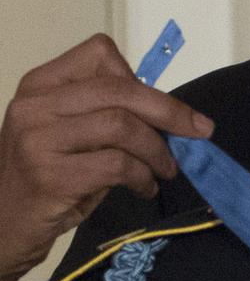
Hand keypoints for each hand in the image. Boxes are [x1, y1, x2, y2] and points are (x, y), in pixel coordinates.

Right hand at [0, 34, 213, 280]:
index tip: (163, 107)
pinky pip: (117, 165)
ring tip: (165, 168)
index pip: (101, 53)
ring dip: (157, 150)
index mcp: (41, 84)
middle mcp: (34, 104)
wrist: (2, 226)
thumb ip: (109, 111)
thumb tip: (175, 111)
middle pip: (120, 89)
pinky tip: (144, 187)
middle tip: (199, 132)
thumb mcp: (72, 132)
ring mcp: (37, 139)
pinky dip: (143, 176)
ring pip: (122, 126)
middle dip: (170, 111)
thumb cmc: (50, 176)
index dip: (142, 79)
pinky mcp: (49, 175)